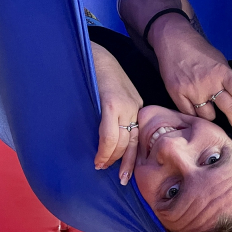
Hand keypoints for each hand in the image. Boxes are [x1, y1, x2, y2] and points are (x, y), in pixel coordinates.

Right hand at [91, 43, 142, 182]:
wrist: (92, 52)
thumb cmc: (97, 74)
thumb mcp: (112, 95)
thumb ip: (115, 115)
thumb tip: (107, 140)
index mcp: (136, 105)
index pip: (139, 137)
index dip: (133, 158)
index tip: (127, 174)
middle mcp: (134, 107)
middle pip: (134, 142)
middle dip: (125, 163)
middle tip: (120, 180)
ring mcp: (124, 105)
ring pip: (122, 141)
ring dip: (111, 158)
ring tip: (101, 166)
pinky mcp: (111, 103)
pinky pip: (109, 134)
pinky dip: (104, 149)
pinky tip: (98, 158)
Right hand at [151, 15, 231, 145]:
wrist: (172, 41)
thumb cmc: (199, 51)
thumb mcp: (219, 61)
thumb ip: (227, 80)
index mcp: (222, 71)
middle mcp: (208, 82)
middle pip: (230, 110)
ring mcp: (192, 90)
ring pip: (209, 117)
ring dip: (213, 117)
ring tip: (210, 109)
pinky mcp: (177, 94)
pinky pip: (191, 115)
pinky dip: (195, 115)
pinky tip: (196, 108)